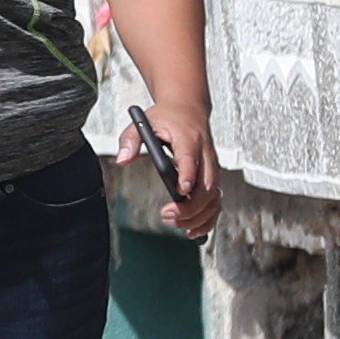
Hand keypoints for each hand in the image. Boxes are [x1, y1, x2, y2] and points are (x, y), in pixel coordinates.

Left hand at [131, 98, 220, 238]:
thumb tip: (123, 159)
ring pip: (214, 196)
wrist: (188, 109)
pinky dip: (208, 218)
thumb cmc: (167, 117)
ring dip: (199, 216)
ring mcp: (211, 167)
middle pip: (206, 185)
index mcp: (188, 139)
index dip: (188, 176)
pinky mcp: (212, 177)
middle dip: (190, 206)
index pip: (191, 159)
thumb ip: (130, 140)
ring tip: (177, 225)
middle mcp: (205, 154)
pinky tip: (193, 229)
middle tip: (168, 215)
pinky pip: (216, 201)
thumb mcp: (143, 122)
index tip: (180, 191)